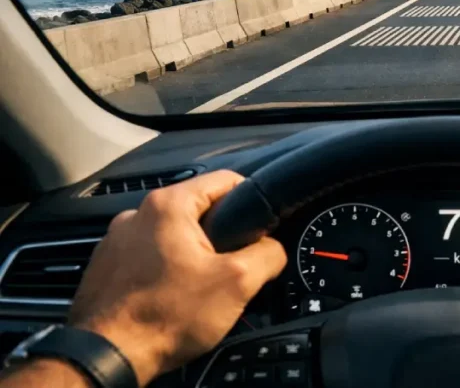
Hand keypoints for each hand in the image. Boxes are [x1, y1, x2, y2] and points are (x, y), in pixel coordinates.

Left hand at [67, 170, 286, 385]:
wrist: (107, 357)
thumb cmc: (164, 317)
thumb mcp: (237, 283)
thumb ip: (268, 254)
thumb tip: (273, 249)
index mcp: (168, 205)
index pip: (226, 180)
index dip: (252, 201)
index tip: (259, 229)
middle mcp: (136, 214)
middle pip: (198, 211)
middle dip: (220, 238)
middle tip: (230, 270)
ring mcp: (116, 241)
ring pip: (172, 237)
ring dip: (190, 256)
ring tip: (199, 290)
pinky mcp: (106, 267)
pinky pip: (148, 258)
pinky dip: (164, 273)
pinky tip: (171, 299)